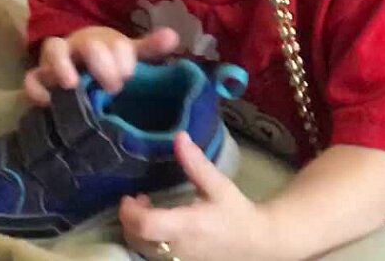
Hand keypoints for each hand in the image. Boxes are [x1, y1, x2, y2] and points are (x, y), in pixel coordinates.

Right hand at [23, 26, 179, 104]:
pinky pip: (31, 79)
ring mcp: (57, 61)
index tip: (131, 74)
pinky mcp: (40, 78)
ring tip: (73, 85)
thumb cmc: (105, 61)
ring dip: (62, 65)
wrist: (73, 66)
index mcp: (104, 41)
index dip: (122, 56)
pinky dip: (35, 88)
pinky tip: (46, 102)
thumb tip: (173, 36)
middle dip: (102, 63)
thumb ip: (148, 49)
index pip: (114, 42)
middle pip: (87, 45)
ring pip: (53, 51)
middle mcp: (79, 46)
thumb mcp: (126, 55)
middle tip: (114, 86)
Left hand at [119, 131, 282, 260]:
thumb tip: (180, 136)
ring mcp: (178, 259)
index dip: (131, 212)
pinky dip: (146, 239)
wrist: (255, 242)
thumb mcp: (218, 185)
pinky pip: (152, 254)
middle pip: (138, 239)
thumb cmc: (236, 212)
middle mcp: (179, 247)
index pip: (147, 226)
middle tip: (136, 199)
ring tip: (146, 208)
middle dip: (129, 219)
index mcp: (188, 226)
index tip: (130, 196)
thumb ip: (196, 163)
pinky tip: (156, 224)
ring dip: (136, 229)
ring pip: (142, 248)